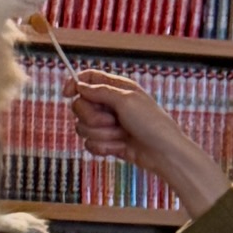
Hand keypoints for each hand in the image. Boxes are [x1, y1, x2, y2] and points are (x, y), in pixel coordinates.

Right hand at [68, 69, 228, 219]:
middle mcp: (110, 105)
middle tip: (111, 121)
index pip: (88, 79)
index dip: (75, 84)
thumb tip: (80, 86)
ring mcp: (107, 125)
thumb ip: (100, 91)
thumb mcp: (127, 100)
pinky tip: (120, 147)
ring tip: (121, 135)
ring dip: (102, 134)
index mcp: (116, 89)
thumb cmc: (152, 123)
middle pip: (80, 106)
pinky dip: (104, 147)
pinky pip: (90, 144)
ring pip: (82, 128)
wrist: (164, 154)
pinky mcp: (107, 143)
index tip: (68, 94)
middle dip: (92, 117)